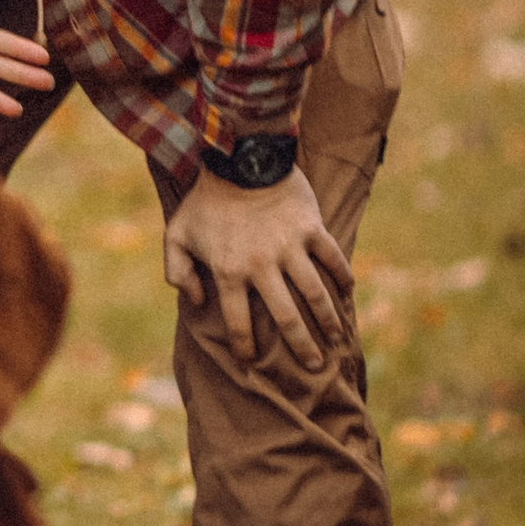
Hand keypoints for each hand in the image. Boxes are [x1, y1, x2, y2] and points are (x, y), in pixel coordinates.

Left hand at [163, 161, 351, 367]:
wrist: (239, 159)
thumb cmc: (205, 200)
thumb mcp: (176, 235)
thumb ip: (176, 272)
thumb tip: (194, 300)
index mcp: (229, 272)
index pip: (238, 321)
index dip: (245, 345)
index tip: (251, 361)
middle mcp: (262, 266)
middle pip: (286, 317)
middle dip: (301, 346)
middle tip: (313, 366)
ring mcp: (290, 248)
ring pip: (315, 293)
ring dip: (328, 320)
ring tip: (337, 339)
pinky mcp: (311, 229)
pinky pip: (332, 257)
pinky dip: (343, 275)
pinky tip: (349, 292)